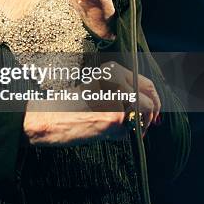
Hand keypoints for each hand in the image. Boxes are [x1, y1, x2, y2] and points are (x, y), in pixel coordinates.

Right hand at [23, 62, 160, 144]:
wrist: (48, 118)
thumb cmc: (68, 108)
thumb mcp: (95, 89)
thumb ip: (120, 94)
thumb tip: (149, 109)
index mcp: (111, 69)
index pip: (145, 83)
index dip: (154, 99)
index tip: (154, 112)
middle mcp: (116, 79)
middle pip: (150, 98)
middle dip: (153, 114)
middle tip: (150, 125)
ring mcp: (117, 97)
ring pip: (146, 113)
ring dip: (140, 125)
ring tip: (123, 131)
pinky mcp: (115, 117)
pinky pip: (132, 128)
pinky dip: (125, 134)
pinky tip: (107, 133)